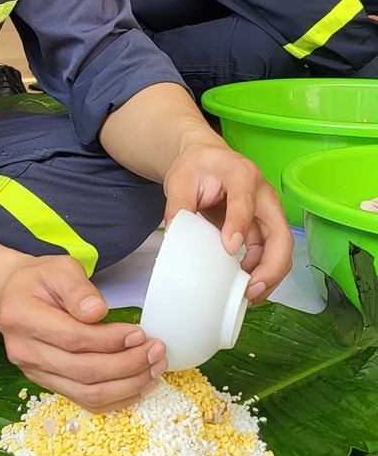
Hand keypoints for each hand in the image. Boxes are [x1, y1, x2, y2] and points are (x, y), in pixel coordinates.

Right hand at [0, 255, 166, 411]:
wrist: (12, 297)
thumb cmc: (39, 280)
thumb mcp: (59, 268)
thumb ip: (79, 288)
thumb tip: (99, 313)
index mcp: (22, 317)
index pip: (73, 339)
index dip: (110, 340)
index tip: (139, 333)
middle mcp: (24, 351)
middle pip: (83, 371)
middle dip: (127, 364)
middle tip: (156, 351)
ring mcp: (34, 372)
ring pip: (87, 393)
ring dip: (128, 385)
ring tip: (154, 369)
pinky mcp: (47, 384)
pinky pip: (85, 401)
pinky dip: (116, 398)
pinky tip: (139, 385)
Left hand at [163, 136, 293, 303]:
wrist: (207, 160)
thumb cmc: (197, 166)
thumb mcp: (180, 180)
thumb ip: (178, 205)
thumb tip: (174, 235)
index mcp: (240, 174)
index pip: (245, 201)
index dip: (239, 224)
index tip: (229, 247)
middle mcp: (263, 194)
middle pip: (281, 232)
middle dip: (271, 265)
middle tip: (251, 288)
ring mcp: (267, 212)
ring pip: (281, 248)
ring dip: (270, 275)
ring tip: (249, 295)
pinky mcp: (263, 227)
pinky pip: (270, 253)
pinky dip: (262, 272)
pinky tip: (246, 286)